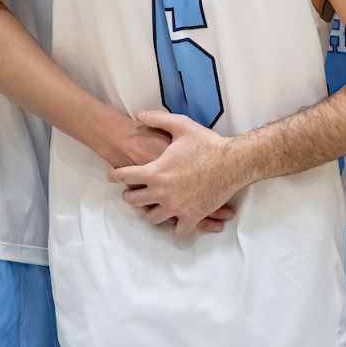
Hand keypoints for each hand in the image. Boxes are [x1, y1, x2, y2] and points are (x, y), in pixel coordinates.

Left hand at [111, 110, 253, 240]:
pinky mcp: (193, 216)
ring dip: (148, 213)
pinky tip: (175, 225)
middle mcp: (162, 192)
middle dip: (129, 196)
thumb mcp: (181, 125)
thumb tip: (139, 115)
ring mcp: (177, 207)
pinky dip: (176, 229)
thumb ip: (157, 119)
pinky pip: (179, 231)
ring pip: (152, 219)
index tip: (112, 176)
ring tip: (149, 209)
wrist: (233, 161)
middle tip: (130, 194)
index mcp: (155, 171)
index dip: (115, 175)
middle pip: (134, 201)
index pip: (124, 176)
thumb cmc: (207, 144)